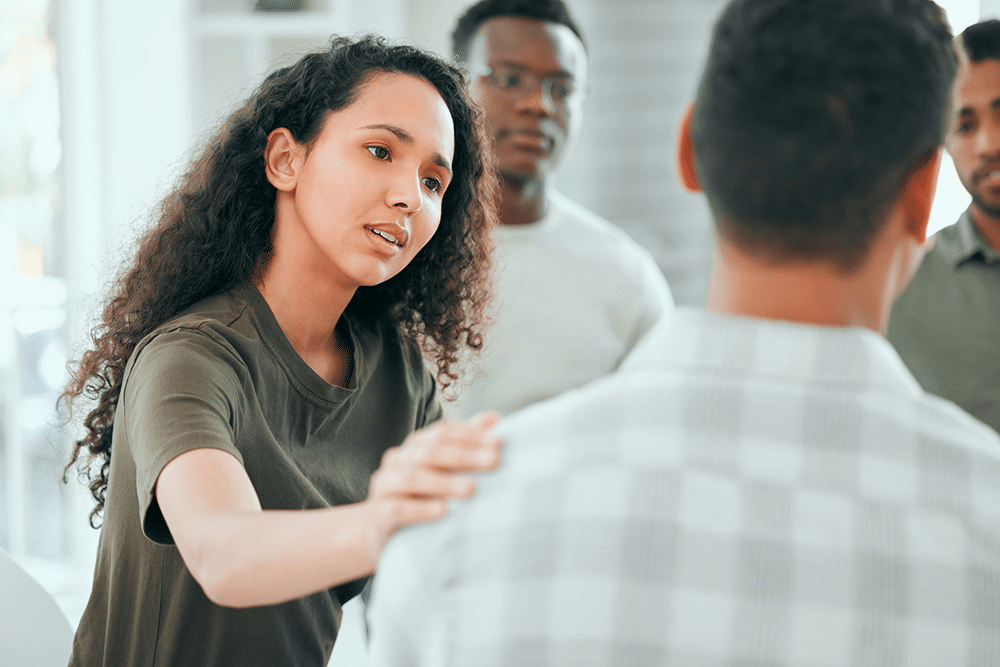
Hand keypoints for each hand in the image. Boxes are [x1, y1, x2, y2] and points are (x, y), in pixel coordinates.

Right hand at [364, 411, 501, 556]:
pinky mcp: (378, 514)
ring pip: (413, 478)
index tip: (500, 442)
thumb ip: (467, 443)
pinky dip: (420, 509)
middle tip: (493, 462)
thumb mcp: (446, 470)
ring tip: (471, 489)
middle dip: (464, 456)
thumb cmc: (422, 496)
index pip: (443, 432)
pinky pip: (397, 509)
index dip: (471, 434)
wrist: (382, 531)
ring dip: (444, 483)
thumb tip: (495, 419)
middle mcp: (398, 460)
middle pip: (431, 452)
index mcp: (415, 445)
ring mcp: (385, 486)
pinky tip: (443, 511)